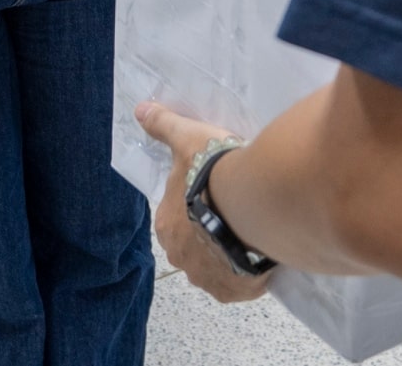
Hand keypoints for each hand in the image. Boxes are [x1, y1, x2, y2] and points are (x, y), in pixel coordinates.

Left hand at [135, 102, 275, 304]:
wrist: (252, 204)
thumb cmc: (212, 172)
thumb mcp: (187, 139)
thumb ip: (164, 126)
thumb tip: (140, 110)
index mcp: (166, 225)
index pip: (176, 217)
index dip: (194, 206)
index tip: (214, 195)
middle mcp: (180, 257)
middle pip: (194, 246)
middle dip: (209, 234)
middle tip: (234, 213)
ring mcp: (206, 278)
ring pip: (216, 266)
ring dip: (228, 255)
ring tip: (251, 233)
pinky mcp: (233, 291)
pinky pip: (240, 284)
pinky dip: (248, 274)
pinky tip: (261, 256)